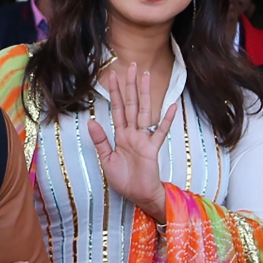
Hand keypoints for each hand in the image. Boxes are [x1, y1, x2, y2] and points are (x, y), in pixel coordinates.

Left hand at [87, 65, 176, 222]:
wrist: (139, 196)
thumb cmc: (124, 180)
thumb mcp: (107, 160)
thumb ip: (100, 141)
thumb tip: (91, 121)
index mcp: (120, 136)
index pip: (117, 109)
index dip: (113, 93)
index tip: (110, 76)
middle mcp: (132, 133)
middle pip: (131, 104)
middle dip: (130, 86)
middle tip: (131, 66)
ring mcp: (144, 139)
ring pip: (144, 111)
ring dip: (145, 94)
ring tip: (146, 77)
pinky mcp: (153, 148)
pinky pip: (160, 131)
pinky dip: (166, 119)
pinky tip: (171, 105)